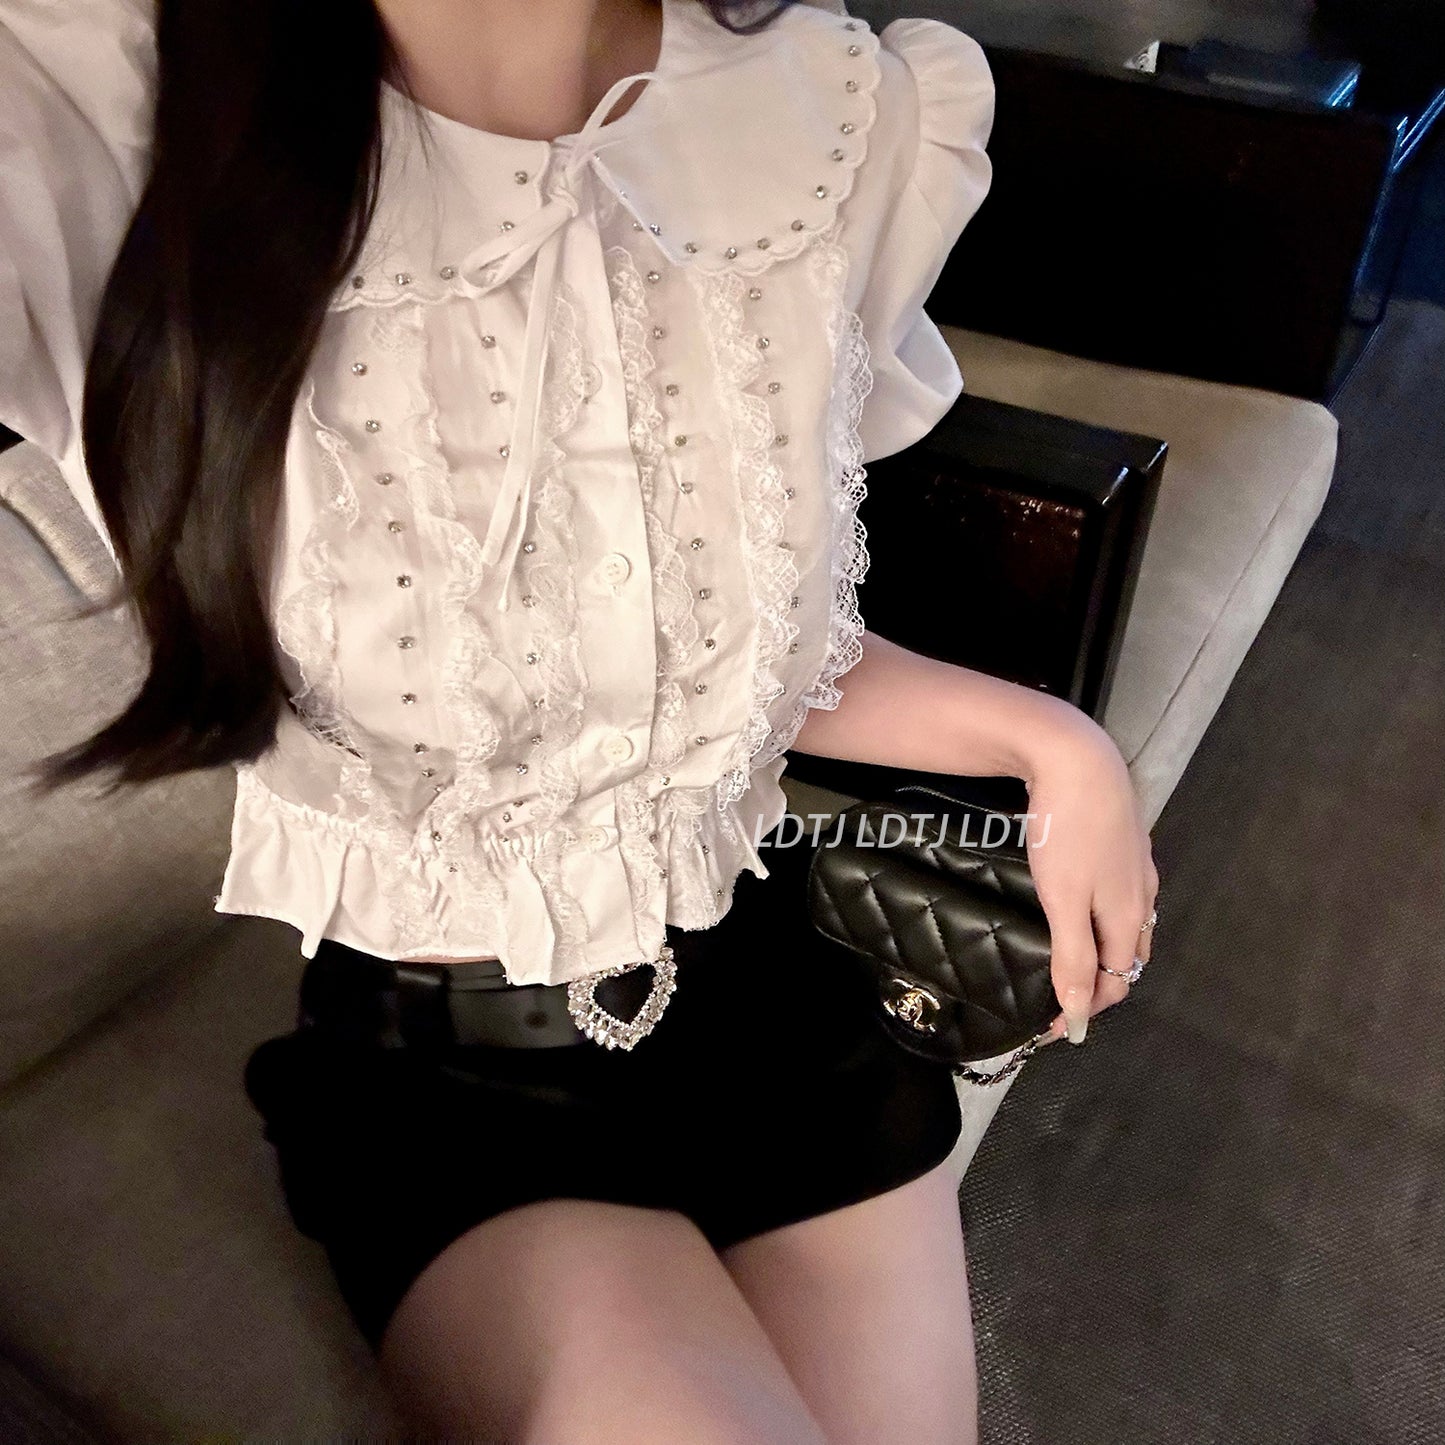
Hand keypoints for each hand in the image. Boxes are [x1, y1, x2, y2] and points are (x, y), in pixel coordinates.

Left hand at [1019, 713, 1158, 1045]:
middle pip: (1128, 956)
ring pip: (1129, 925)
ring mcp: (1137, 865)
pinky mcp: (1123, 840)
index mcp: (1130, 915)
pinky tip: (1087, 909)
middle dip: (1100, 985)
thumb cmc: (1068, 830)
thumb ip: (1073, 956)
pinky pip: (1122, 896)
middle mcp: (1143, 894)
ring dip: (1106, 953)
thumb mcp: (1064, 899)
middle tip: (1060, 1001)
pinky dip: (1106, 919)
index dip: (1085, 1009)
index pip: (1117, 981)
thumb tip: (1080, 1016)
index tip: (1047, 1028)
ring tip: (1074, 965)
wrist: (1075, 753)